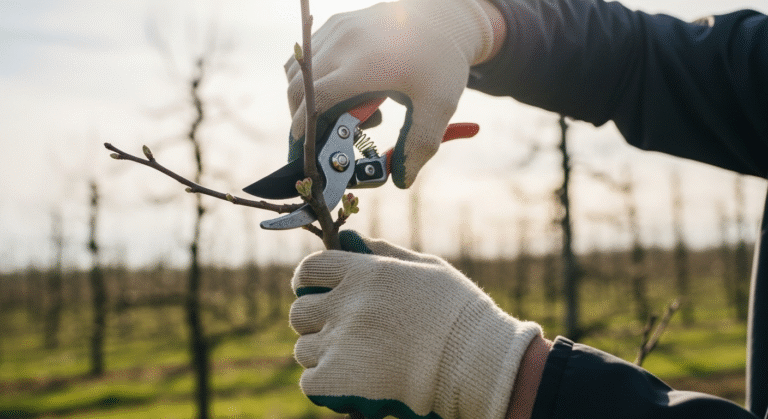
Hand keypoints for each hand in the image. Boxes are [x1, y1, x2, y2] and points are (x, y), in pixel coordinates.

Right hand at [285, 0, 498, 187]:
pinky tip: (345, 90)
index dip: (304, 128)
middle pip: (299, 87)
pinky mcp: (336, 24)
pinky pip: (307, 57)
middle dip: (304, 118)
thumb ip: (420, 145)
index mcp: (364, 64)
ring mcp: (337, 29)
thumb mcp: (439, 106)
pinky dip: (313, 79)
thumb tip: (401, 179)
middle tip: (332, 135)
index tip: (304, 149)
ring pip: (297, 71)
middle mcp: (343, 42)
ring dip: (309, 98)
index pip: (315, 99)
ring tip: (352, 111)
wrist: (444, 17)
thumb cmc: (441, 63)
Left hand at [290, 232, 541, 418]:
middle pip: (300, 311)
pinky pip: (310, 381)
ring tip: (356, 360)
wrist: (477, 363)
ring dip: (324, 355)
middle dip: (316, 321)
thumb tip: (350, 238)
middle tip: (342, 333)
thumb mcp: (426, 268)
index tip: (316, 292)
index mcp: (365, 272)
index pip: (310, 269)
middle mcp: (346, 303)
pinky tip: (352, 382)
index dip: (309, 281)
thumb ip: (383, 253)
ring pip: (304, 348)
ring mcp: (339, 342)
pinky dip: (326, 385)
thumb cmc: (459, 313)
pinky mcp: (337, 380)